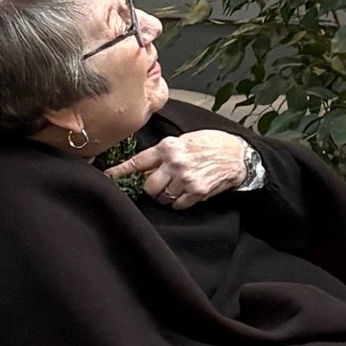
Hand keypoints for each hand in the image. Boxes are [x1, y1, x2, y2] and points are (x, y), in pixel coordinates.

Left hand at [108, 131, 251, 209]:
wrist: (238, 154)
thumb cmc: (211, 144)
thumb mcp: (184, 140)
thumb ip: (164, 153)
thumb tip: (145, 169)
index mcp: (168, 147)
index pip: (137, 162)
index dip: (120, 171)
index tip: (108, 177)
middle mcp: (174, 163)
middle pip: (148, 186)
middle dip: (151, 188)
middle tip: (160, 184)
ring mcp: (185, 179)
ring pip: (161, 197)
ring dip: (165, 196)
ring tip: (176, 187)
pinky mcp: (197, 192)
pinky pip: (177, 205)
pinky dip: (179, 202)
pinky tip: (187, 193)